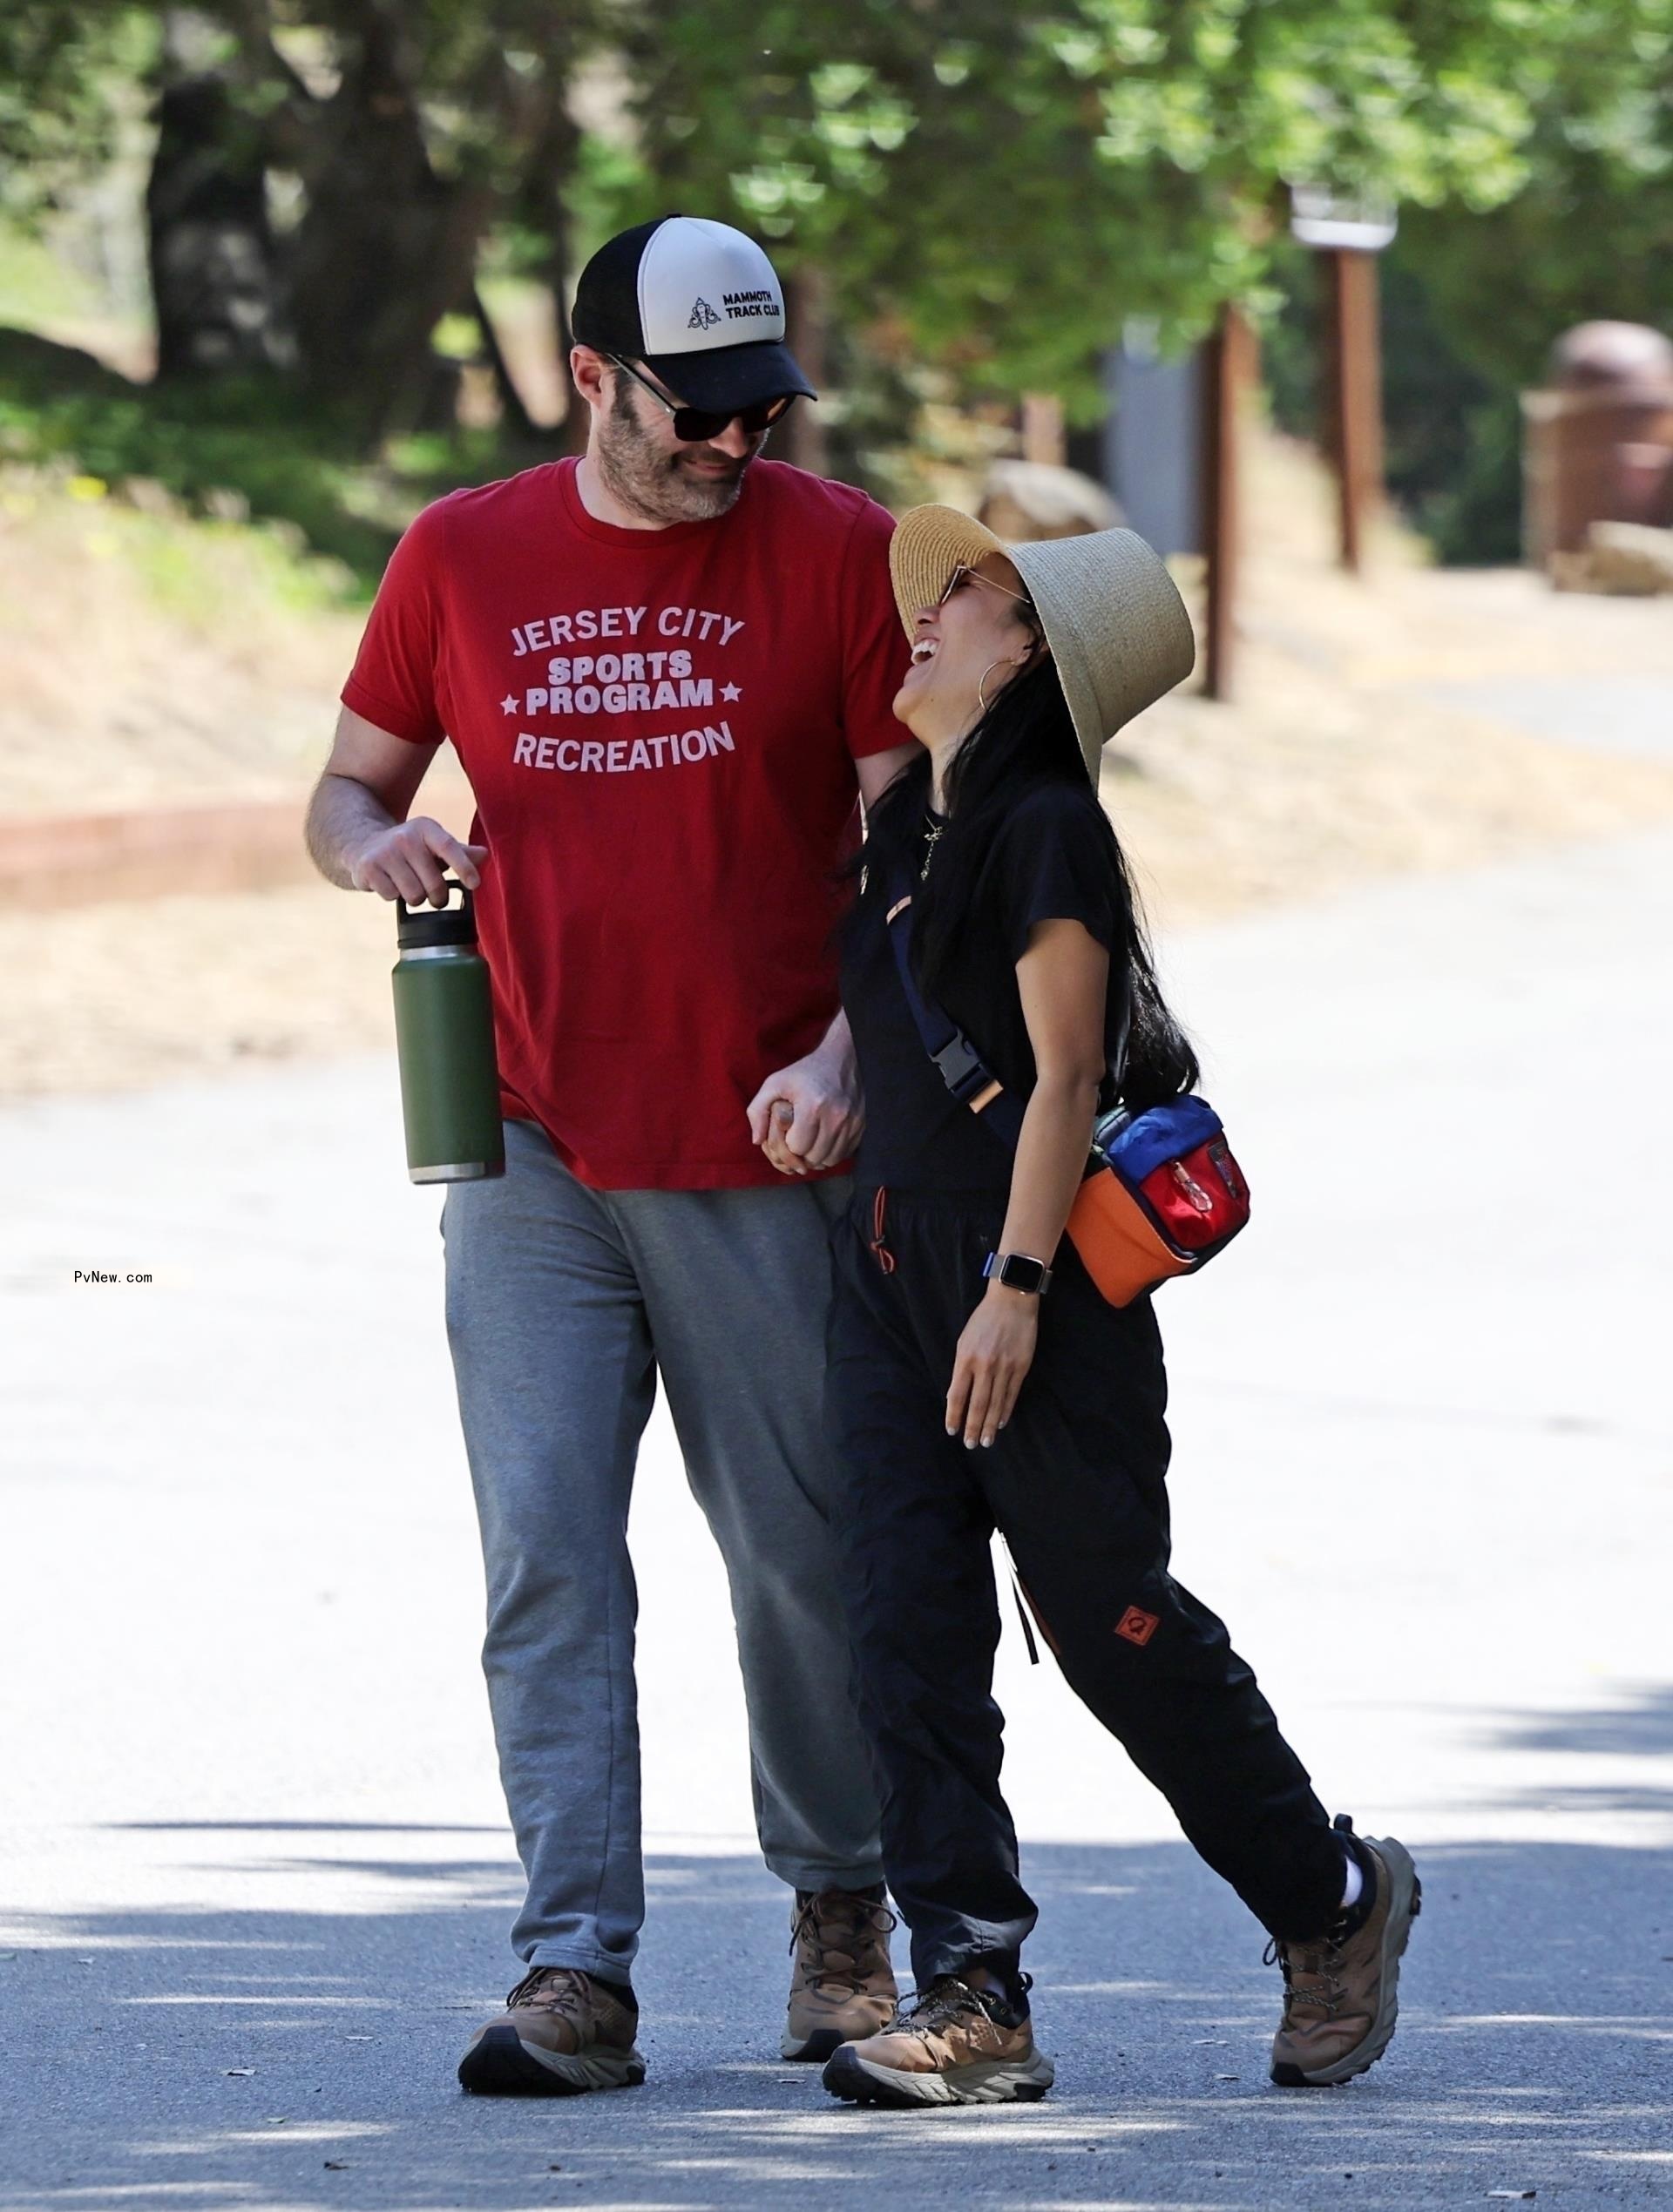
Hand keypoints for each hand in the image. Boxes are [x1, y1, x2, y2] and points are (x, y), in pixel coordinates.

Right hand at [351, 818, 487, 903]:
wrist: (365, 843)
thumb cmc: (410, 849)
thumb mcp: (433, 844)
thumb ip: (459, 852)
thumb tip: (484, 854)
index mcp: (425, 828)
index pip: (449, 847)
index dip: (464, 867)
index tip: (474, 884)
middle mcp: (404, 837)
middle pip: (433, 884)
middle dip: (437, 896)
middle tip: (434, 894)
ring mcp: (384, 852)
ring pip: (414, 895)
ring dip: (415, 898)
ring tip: (408, 884)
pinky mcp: (368, 867)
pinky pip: (392, 897)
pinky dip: (393, 896)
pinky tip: (389, 882)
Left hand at [746, 1051, 863, 1174]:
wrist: (840, 1058)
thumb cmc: (803, 1073)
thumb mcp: (774, 1084)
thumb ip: (757, 1111)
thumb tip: (757, 1141)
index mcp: (812, 1106)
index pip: (797, 1148)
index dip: (789, 1143)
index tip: (790, 1130)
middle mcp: (836, 1116)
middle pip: (814, 1157)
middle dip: (803, 1152)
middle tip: (799, 1137)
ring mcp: (852, 1122)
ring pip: (830, 1160)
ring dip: (818, 1155)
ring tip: (811, 1140)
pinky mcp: (861, 1125)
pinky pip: (845, 1153)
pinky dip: (833, 1152)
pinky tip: (825, 1139)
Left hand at [946, 1283, 1038, 1447]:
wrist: (1011, 1301)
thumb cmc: (983, 1319)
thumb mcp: (964, 1340)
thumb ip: (961, 1367)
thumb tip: (957, 1394)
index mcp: (966, 1358)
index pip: (957, 1395)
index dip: (954, 1415)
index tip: (952, 1430)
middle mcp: (985, 1365)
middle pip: (977, 1404)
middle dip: (973, 1427)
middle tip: (971, 1445)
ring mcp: (1005, 1367)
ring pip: (996, 1403)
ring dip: (990, 1425)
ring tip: (987, 1441)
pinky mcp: (1021, 1366)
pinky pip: (1012, 1394)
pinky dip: (1006, 1410)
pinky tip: (1001, 1422)